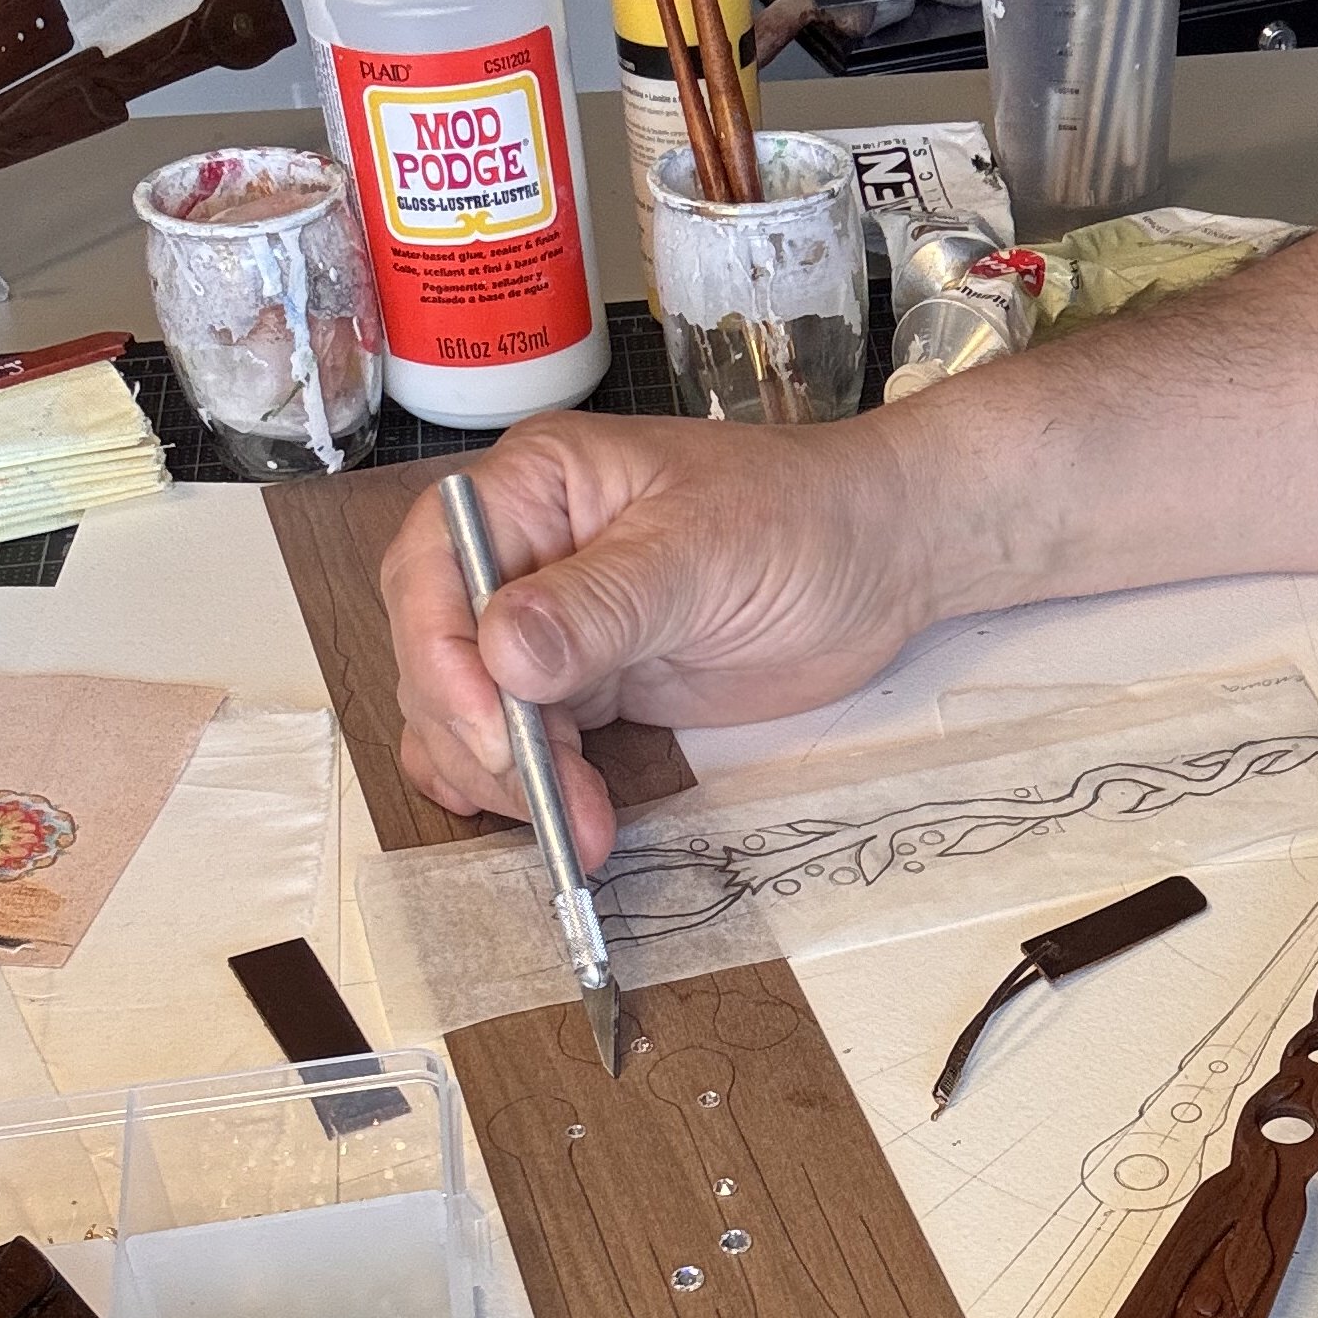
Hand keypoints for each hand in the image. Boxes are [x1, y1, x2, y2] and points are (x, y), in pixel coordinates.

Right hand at [380, 409, 930, 869]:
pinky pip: (522, 739)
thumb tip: (502, 655)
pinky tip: (550, 822)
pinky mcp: (585, 685)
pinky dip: (522, 786)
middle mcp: (522, 551)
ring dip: (505, 780)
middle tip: (549, 801)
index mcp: (532, 486)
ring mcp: (549, 623)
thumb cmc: (802, 520)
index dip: (444, 659)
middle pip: (439, 653)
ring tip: (575, 831)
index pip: (435, 570)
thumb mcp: (702, 552)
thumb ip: (599, 606)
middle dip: (478, 736)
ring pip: (471, 711)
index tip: (493, 731)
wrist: (882, 561)